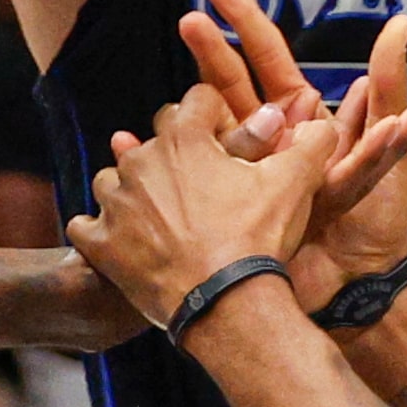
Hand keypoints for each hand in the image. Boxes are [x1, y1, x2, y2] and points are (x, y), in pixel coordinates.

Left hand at [68, 85, 341, 325]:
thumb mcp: (294, 184)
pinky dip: (100, 232)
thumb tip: (320, 122)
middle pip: (154, 137)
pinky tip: (122, 241)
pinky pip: (86, 226)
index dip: (218, 118)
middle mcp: (141, 161)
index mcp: (184, 138)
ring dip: (134, 190)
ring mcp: (116, 203)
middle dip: (176, 152)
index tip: (230, 143)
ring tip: (163, 215)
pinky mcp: (100, 244)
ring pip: (114, 178)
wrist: (226, 305)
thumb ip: (310, 144)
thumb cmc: (258, 240)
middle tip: (203, 185)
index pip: (197, 100)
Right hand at [180, 0, 406, 302]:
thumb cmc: (381, 216)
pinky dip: (158, 164)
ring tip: (158, 90)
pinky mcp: (230, 204)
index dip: (241, 17)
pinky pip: (190, 178)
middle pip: (227, 80)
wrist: (362, 283)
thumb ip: (391, 85)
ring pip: (202, 127)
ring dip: (176, 110)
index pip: (265, 54)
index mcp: (301, 115)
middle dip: (208, 47)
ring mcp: (244, 170)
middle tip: (187, 17)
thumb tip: (401, 23)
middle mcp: (268, 136)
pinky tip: (122, 147)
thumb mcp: (391, 145)